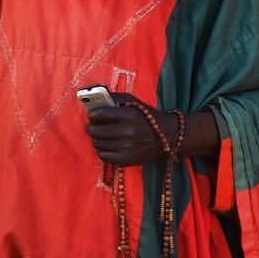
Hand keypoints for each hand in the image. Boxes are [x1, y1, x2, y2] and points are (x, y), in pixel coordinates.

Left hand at [84, 94, 217, 165]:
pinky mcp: (126, 159)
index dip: (92, 115)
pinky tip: (106, 146)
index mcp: (129, 115)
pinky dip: (102, 151)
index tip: (92, 115)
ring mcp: (126, 147)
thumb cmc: (147, 117)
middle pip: (95, 131)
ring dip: (96, 139)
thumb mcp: (134, 102)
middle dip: (91, 128)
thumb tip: (95, 101)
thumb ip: (115, 98)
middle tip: (92, 127)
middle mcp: (127, 131)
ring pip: (98, 144)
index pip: (99, 114)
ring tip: (101, 136)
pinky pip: (103, 156)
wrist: (167, 136)